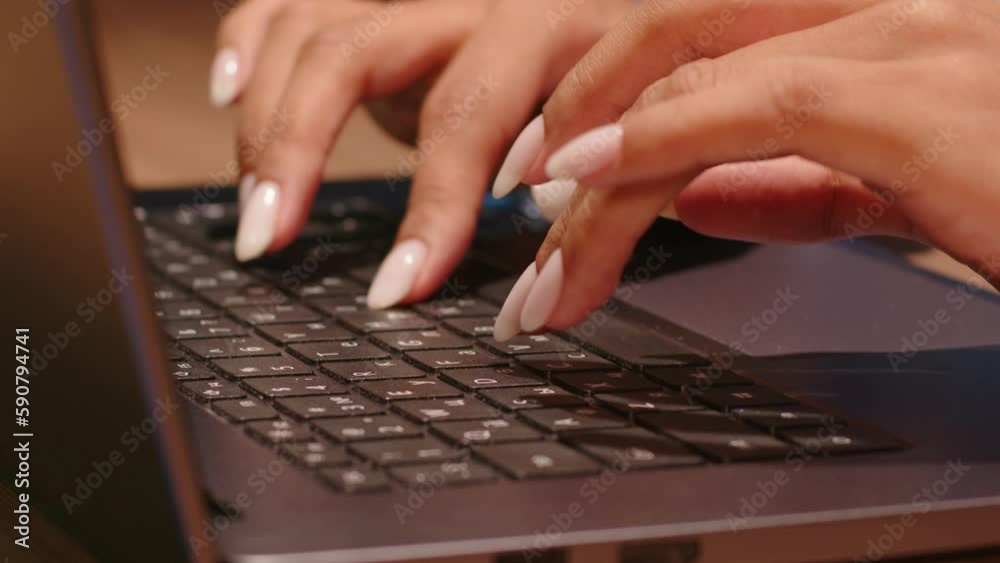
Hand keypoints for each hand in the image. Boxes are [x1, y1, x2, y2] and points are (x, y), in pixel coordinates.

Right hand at [214, 0, 631, 310]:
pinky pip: (291, 6)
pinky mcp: (377, 8)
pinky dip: (250, 44)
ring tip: (256, 206)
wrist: (608, 27)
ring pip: (311, 32)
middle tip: (270, 240)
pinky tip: (230, 93)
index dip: (432, 202)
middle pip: (352, 54)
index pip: (468, 111)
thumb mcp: (616, 139)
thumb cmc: (617, 95)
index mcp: (542, 28)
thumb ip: (588, 193)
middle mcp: (466, 4)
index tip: (399, 288)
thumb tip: (553, 272)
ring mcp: (413, 1)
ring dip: (267, 120)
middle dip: (299, 150)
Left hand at [491, 0, 999, 339]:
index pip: (707, 37)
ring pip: (698, 69)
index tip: (554, 173)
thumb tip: (701, 197)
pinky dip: (662, 138)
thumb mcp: (908, 189)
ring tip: (538, 244)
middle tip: (521, 201)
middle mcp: (896, 5)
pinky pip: (763, 102)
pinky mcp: (929, 101)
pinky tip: (588, 181)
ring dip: (598, 160)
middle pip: (681, 29)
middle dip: (580, 108)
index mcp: (880, 22)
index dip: (613, 95)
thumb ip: (808, 182)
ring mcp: (920, 37)